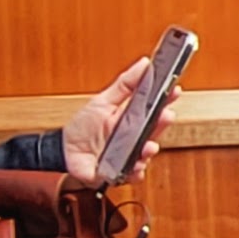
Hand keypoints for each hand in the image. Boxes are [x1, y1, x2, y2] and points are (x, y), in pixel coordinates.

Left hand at [63, 62, 175, 186]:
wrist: (64, 151)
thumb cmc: (83, 126)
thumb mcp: (103, 101)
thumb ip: (125, 84)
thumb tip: (144, 64)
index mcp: (133, 119)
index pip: (155, 107)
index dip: (167, 99)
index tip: (175, 89)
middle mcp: (135, 138)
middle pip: (155, 130)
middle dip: (163, 124)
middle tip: (166, 115)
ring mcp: (130, 155)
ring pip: (147, 153)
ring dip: (150, 150)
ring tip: (148, 146)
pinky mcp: (121, 172)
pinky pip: (133, 173)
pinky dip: (135, 171)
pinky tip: (134, 166)